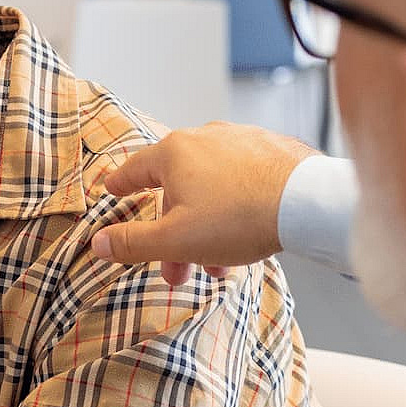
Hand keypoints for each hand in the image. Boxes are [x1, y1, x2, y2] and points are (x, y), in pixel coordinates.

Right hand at [90, 124, 316, 286]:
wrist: (306, 203)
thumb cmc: (237, 218)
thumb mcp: (175, 240)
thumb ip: (133, 242)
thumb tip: (99, 243)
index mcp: (175, 152)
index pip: (135, 168)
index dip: (121, 184)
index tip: (113, 189)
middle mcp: (206, 137)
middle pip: (177, 187)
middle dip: (174, 233)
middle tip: (176, 269)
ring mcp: (241, 141)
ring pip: (212, 189)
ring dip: (208, 228)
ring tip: (218, 265)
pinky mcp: (272, 150)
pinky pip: (242, 182)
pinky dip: (235, 208)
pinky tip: (245, 235)